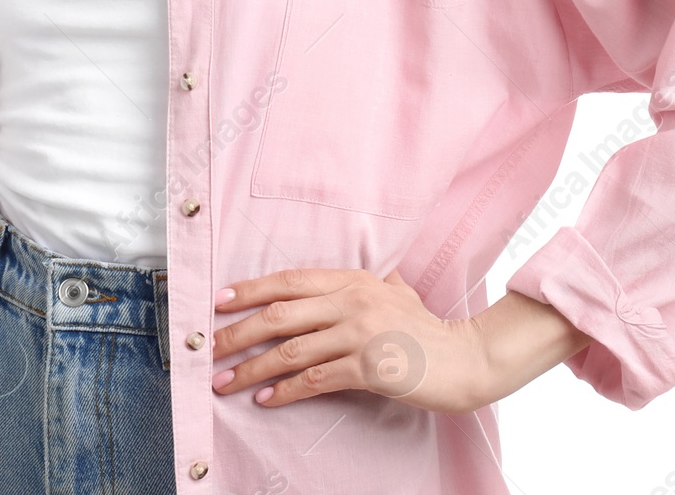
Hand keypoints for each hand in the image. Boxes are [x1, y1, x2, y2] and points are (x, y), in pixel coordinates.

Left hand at [209, 265, 490, 414]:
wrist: (466, 358)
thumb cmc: (429, 329)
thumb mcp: (397, 292)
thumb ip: (373, 283)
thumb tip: (362, 274)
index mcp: (352, 280)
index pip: (289, 280)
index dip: (250, 289)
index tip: (218, 301)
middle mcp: (351, 301)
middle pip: (280, 314)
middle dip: (238, 332)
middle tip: (208, 348)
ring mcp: (360, 333)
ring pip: (291, 350)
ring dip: (252, 368)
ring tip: (224, 382)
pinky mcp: (369, 367)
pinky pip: (316, 380)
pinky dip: (286, 391)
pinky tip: (265, 400)